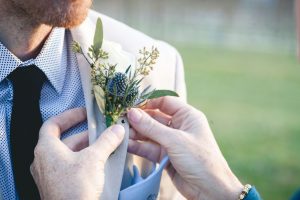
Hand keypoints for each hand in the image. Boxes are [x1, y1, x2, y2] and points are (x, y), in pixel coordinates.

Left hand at [30, 108, 124, 199]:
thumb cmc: (75, 188)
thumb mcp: (93, 159)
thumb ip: (106, 141)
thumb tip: (117, 129)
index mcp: (46, 149)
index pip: (53, 124)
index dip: (69, 116)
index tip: (84, 113)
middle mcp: (45, 161)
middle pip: (66, 140)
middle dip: (86, 135)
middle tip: (103, 131)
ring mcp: (50, 175)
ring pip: (70, 155)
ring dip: (87, 148)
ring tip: (105, 146)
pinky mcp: (58, 186)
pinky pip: (71, 167)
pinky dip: (84, 162)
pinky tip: (100, 163)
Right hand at [127, 97, 242, 199]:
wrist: (210, 190)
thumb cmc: (200, 160)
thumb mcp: (175, 140)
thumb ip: (151, 127)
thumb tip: (132, 113)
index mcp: (187, 116)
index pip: (165, 102)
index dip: (149, 103)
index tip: (132, 105)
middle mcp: (179, 127)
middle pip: (155, 118)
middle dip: (139, 119)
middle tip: (122, 119)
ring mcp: (171, 142)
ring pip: (150, 134)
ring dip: (136, 133)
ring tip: (121, 132)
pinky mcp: (165, 156)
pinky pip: (149, 148)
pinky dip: (138, 146)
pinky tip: (126, 144)